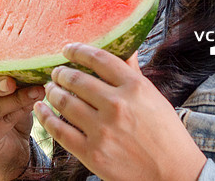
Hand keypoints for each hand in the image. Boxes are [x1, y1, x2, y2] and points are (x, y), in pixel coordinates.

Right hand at [0, 54, 45, 180]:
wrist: (11, 146)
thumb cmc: (5, 108)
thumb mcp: (4, 88)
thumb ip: (6, 74)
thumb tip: (25, 58)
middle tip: (12, 82)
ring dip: (16, 99)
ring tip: (36, 91)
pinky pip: (1, 123)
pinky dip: (20, 111)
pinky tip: (33, 103)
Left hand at [33, 43, 205, 180]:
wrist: (174, 174)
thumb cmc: (166, 133)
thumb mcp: (154, 97)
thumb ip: (133, 73)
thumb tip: (126, 47)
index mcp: (135, 87)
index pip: (98, 58)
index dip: (78, 50)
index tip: (67, 49)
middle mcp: (117, 105)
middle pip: (76, 78)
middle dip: (60, 73)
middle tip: (56, 72)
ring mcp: (103, 130)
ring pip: (64, 101)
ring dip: (52, 91)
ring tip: (50, 88)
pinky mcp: (92, 153)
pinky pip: (59, 130)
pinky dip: (45, 116)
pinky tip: (40, 108)